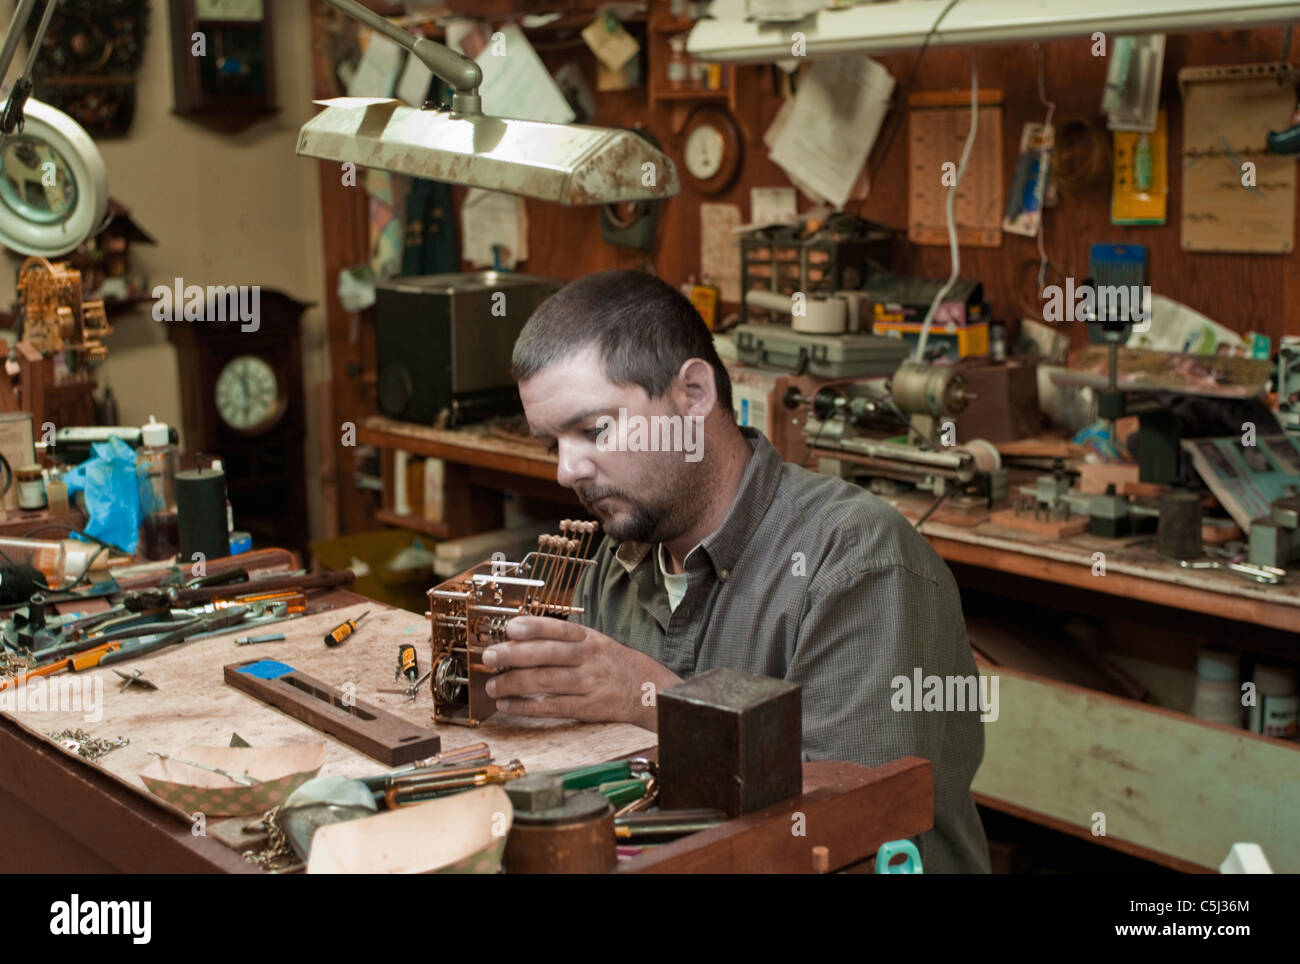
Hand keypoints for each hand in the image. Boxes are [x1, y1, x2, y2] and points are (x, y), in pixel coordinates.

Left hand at [482, 616, 680, 729]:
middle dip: (515, 654)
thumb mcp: (593, 642)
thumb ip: (561, 639)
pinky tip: (508, 705)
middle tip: (489, 656)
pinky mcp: (589, 707)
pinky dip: (527, 707)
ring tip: (493, 686)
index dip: (533, 626)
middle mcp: (589, 658)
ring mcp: (590, 683)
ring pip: (548, 681)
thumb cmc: (609, 663)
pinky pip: (554, 707)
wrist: (646, 689)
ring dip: (515, 683)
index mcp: (588, 638)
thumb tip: (516, 637)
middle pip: (548, 654)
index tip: (510, 627)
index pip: (558, 628)